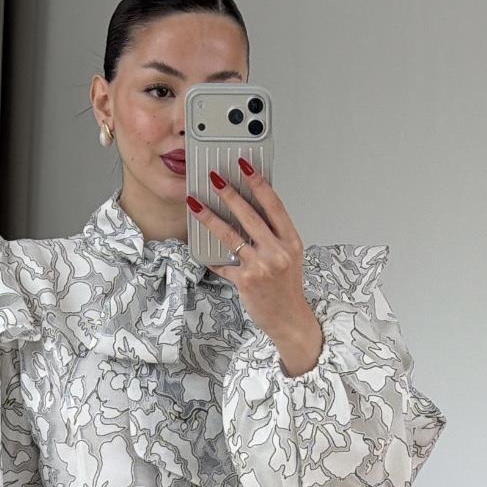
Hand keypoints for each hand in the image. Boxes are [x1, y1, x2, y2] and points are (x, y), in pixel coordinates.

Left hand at [188, 164, 323, 374]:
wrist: (289, 319)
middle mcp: (277, 251)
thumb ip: (274, 236)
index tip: (245, 166)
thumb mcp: (289, 257)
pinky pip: (223, 265)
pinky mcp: (246, 282)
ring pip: (230, 236)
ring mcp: (261, 266)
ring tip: (196, 204)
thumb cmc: (287, 288)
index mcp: (290, 240)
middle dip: (229, 193)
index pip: (273, 204)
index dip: (258, 182)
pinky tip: (205, 253)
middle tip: (214, 178)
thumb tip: (250, 214)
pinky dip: (213, 259)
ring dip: (210, 217)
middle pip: (249, 215)